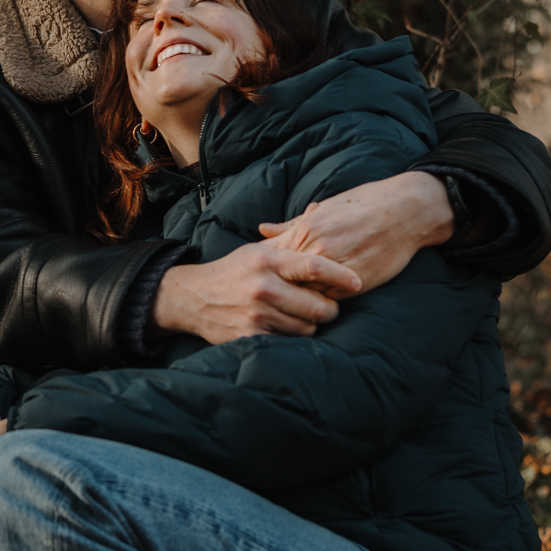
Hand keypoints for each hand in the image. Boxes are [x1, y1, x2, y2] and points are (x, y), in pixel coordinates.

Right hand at [149, 243, 361, 344]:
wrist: (194, 297)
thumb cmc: (235, 270)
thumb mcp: (258, 249)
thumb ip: (290, 237)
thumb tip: (318, 209)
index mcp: (268, 260)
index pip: (314, 267)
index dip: (341, 275)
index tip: (357, 282)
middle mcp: (264, 287)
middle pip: (318, 306)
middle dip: (330, 308)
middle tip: (329, 306)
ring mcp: (257, 314)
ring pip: (307, 327)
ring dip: (311, 324)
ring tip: (304, 315)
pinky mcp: (251, 335)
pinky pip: (288, 341)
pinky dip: (292, 336)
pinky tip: (285, 326)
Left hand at [257, 171, 453, 294]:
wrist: (404, 211)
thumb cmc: (363, 204)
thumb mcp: (324, 209)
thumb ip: (291, 224)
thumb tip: (262, 230)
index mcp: (306, 228)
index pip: (272, 256)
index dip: (262, 269)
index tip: (254, 279)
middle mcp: (317, 248)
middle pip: (283, 279)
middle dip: (274, 289)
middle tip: (262, 300)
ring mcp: (336, 267)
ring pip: (304, 294)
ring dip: (295, 301)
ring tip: (284, 308)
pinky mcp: (355, 283)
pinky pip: (328, 301)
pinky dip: (318, 306)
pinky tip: (311, 309)